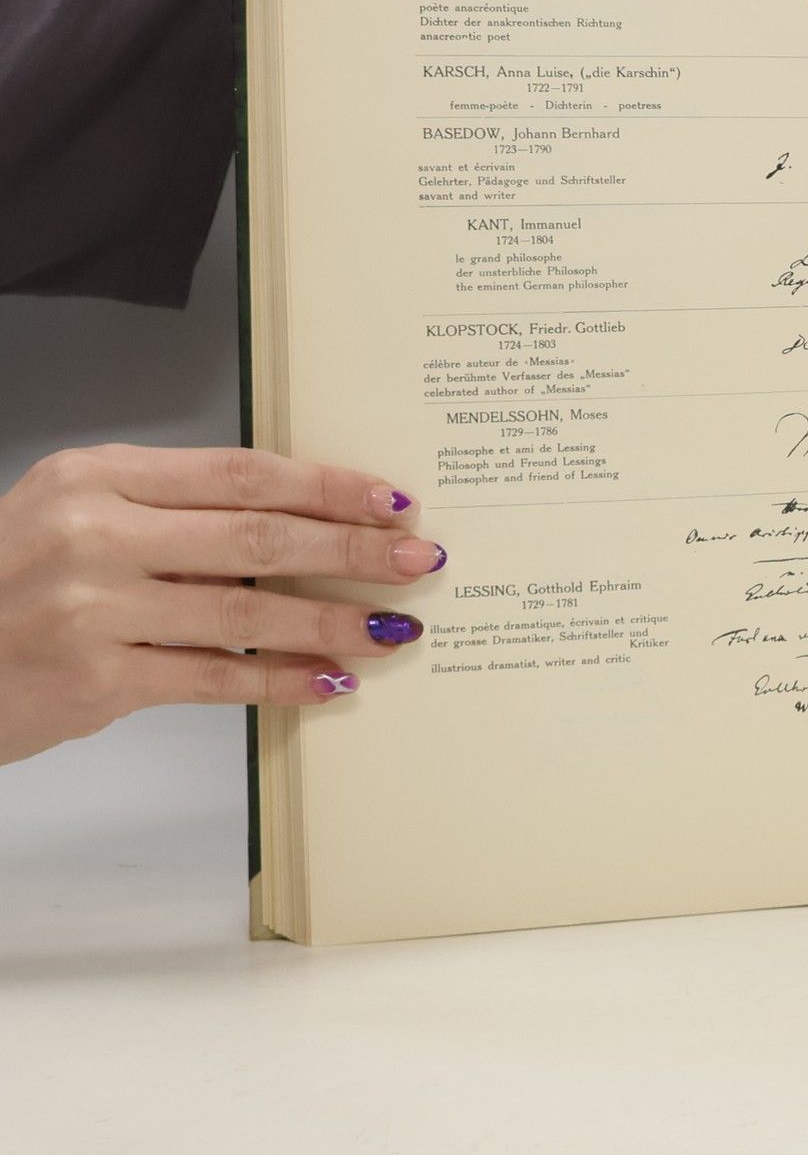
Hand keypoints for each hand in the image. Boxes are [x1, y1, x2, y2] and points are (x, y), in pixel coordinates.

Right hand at [0, 445, 444, 766]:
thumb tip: (300, 528)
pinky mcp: (95, 679)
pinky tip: (330, 681)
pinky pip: (215, 677)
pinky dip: (282, 679)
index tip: (392, 501)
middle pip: (257, 536)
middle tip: (419, 559)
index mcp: (99, 475)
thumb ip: (173, 514)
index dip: (328, 487)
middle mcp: (95, 532)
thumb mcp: (78, 515)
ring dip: (332, 621)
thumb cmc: (10, 582)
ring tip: (393, 627)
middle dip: (352, 549)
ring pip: (246, 611)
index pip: (242, 473)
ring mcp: (93, 607)